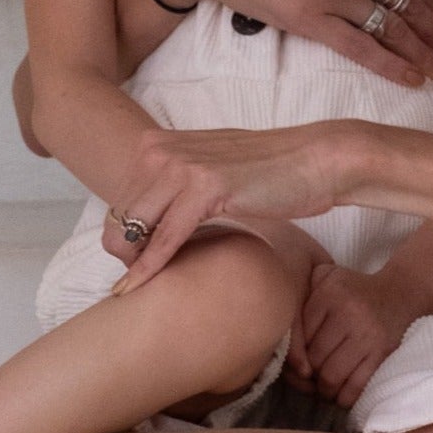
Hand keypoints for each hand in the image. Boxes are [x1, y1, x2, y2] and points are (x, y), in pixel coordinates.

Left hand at [104, 122, 361, 287]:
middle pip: (115, 216)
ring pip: (130, 227)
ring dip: (132, 264)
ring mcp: (181, 166)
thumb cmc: (272, 172)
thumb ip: (179, 183)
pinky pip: (165, 237)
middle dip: (123, 254)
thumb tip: (156, 215)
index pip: (118, 199)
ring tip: (141, 289)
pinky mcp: (205, 187)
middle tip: (140, 280)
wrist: (317, 160)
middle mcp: (161, 150)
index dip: (122, 236)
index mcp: (158, 143)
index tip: (135, 263)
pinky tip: (139, 288)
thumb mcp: (211, 171)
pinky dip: (149, 266)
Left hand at [294, 262, 424, 408]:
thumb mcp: (325, 275)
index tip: (294, 363)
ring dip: (323, 389)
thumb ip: (301, 291)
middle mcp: (348, 313)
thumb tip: (280, 327)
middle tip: (306, 381)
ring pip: (331, 375)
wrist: (399, 292)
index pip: (300, 334)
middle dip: (307, 375)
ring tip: (322, 389)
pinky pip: (357, 384)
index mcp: (329, 294)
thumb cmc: (353, 288)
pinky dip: (344, 397)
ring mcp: (367, 335)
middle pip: (314, 358)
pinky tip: (339, 396)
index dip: (293, 354)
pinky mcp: (382, 352)